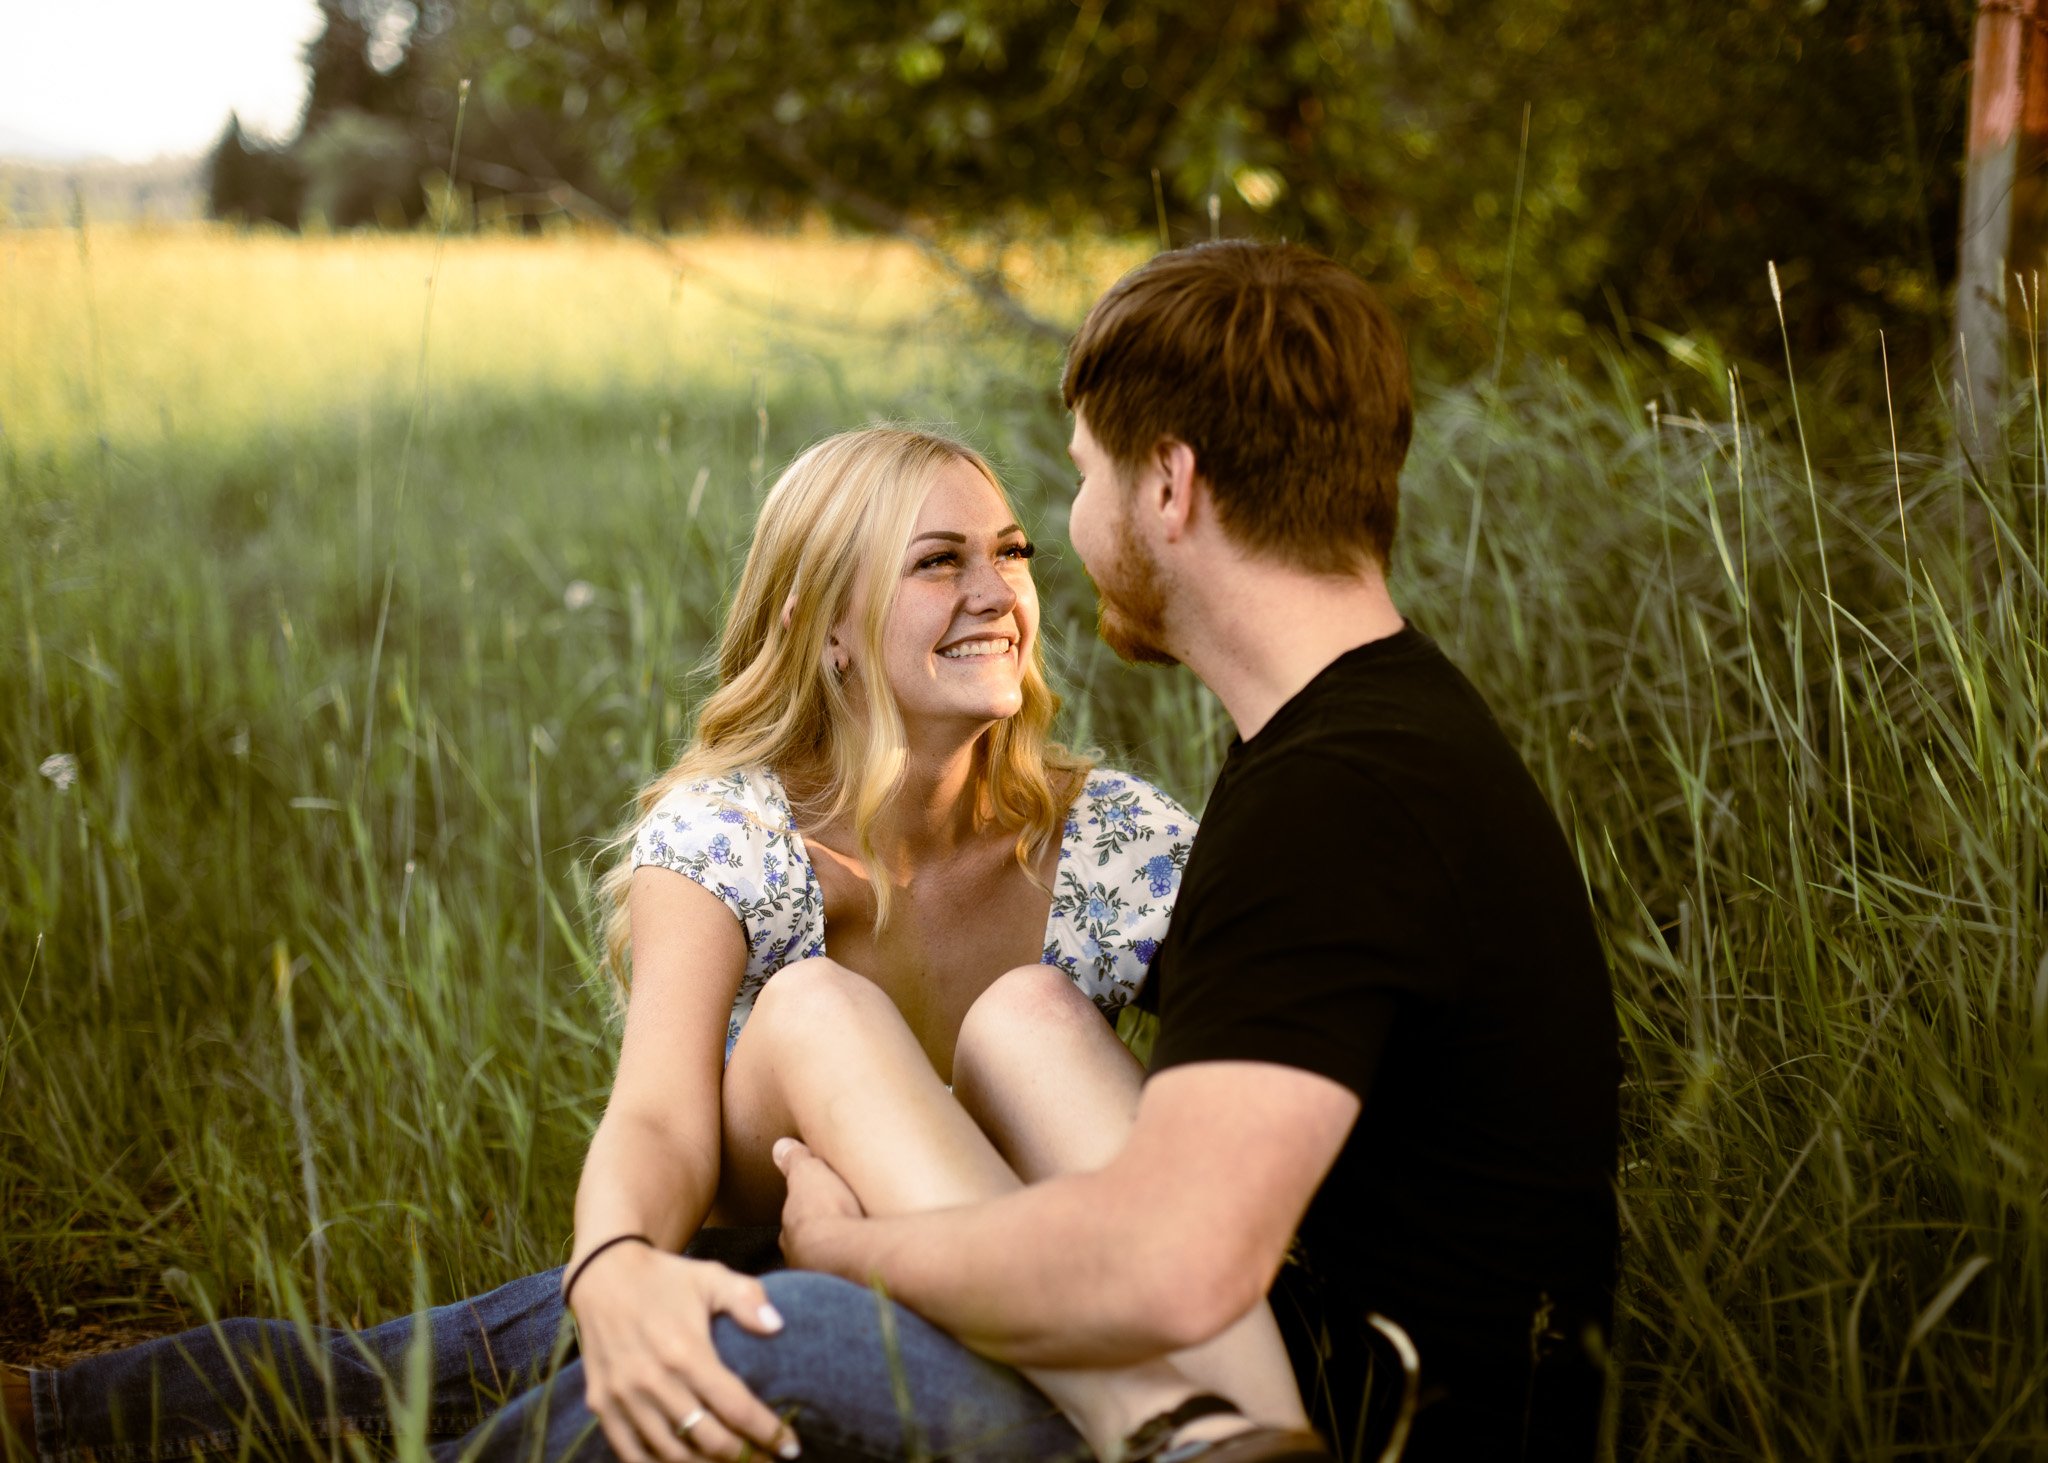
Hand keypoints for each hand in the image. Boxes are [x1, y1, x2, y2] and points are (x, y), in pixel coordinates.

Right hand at [569, 1241, 799, 1462]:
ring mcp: (624, 1397)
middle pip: (709, 1440)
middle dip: (745, 1457)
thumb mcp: (711, 1277)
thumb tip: (778, 1326)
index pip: (736, 1407)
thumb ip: (747, 1299)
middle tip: (767, 1461)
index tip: (791, 1446)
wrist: (603, 1275)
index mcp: (686, 1352)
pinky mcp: (601, 1405)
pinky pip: (630, 1454)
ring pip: (672, 1454)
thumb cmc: (666, 1278)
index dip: (767, 1432)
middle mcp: (654, 1381)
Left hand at [772, 1138, 865, 1276]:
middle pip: (811, 1245)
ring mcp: (822, 1276)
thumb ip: (795, 1161)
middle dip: (824, 1237)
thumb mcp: (808, 1173)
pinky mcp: (846, 1286)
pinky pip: (851, 1274)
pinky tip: (872, 1260)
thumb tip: (780, 1147)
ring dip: (841, 1254)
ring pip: (829, 1263)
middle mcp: (801, 1259)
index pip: (795, 1222)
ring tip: (861, 1244)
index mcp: (792, 1233)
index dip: (807, 1211)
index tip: (820, 1205)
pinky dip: (859, 1266)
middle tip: (843, 1225)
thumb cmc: (824, 1211)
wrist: (845, 1251)